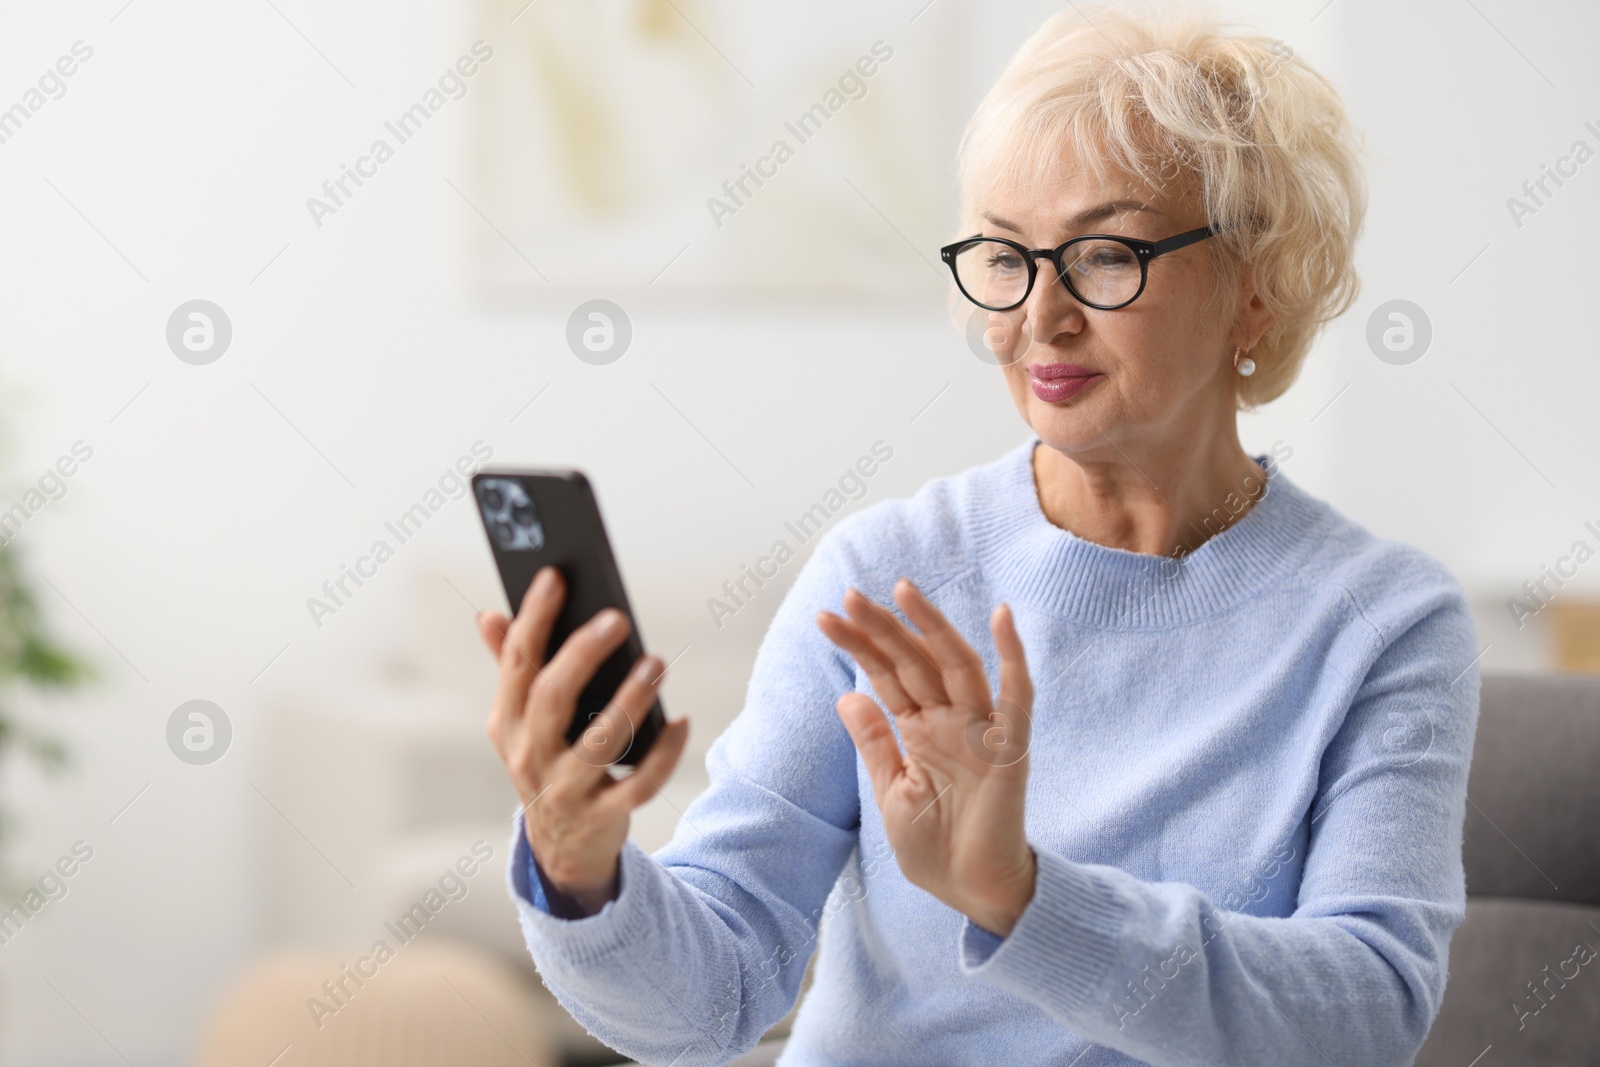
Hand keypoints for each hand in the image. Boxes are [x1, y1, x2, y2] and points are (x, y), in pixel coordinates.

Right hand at [479, 566, 689, 916]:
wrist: (561, 847)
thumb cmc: (546, 762)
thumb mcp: (520, 722)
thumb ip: (510, 667)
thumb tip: (489, 615)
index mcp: (509, 722)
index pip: (517, 662)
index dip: (535, 617)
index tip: (555, 575)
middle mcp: (530, 755)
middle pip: (552, 697)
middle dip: (581, 654)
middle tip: (617, 618)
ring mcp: (566, 789)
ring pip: (599, 743)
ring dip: (629, 700)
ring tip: (657, 663)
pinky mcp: (605, 815)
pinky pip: (639, 784)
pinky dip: (663, 754)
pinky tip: (681, 721)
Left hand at [818, 579, 1036, 935]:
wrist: (973, 893)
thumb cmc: (935, 848)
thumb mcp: (891, 792)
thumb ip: (875, 743)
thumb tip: (847, 695)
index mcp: (921, 730)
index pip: (887, 675)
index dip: (860, 644)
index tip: (826, 617)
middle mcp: (950, 722)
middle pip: (915, 662)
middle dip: (883, 628)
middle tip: (850, 595)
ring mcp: (981, 733)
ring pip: (957, 666)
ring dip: (932, 628)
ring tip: (901, 591)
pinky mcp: (1010, 752)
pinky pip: (1017, 698)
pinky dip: (1013, 657)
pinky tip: (1003, 617)